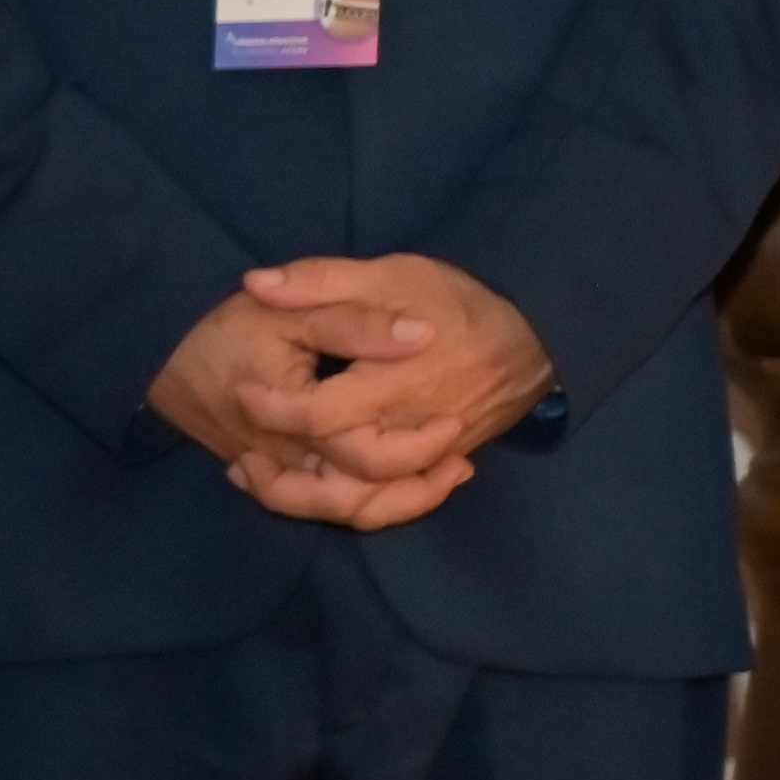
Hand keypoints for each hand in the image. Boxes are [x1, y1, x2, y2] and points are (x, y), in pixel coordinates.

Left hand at [226, 254, 546, 526]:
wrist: (537, 335)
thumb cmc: (458, 301)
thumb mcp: (389, 274)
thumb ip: (320, 281)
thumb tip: (254, 284)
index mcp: (395, 381)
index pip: (325, 415)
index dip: (274, 409)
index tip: (241, 392)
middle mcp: (413, 429)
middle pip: (348, 477)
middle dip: (287, 479)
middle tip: (242, 458)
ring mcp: (429, 453)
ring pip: (371, 503)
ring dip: (311, 501)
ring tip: (258, 479)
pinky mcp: (437, 463)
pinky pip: (394, 502)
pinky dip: (352, 505)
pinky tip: (312, 485)